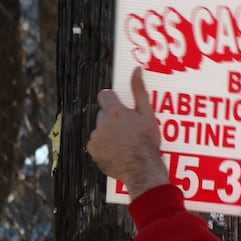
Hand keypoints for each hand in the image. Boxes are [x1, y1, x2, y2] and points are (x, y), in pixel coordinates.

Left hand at [88, 67, 168, 199]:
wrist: (142, 170)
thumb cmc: (148, 143)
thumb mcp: (147, 115)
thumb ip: (139, 91)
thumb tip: (136, 70)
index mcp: (115, 112)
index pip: (105, 95)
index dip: (113, 101)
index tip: (120, 109)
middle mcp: (102, 123)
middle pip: (103, 115)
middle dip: (113, 120)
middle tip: (128, 131)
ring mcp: (95, 138)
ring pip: (100, 130)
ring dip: (109, 134)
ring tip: (124, 144)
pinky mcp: (93, 151)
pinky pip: (97, 145)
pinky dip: (104, 148)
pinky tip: (118, 153)